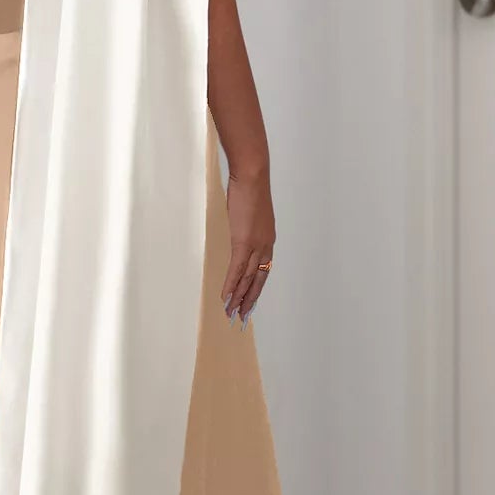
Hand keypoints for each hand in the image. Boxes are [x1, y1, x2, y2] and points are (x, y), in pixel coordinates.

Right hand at [221, 169, 274, 324]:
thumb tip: (239, 233)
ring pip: (247, 279)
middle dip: (249, 300)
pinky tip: (225, 297)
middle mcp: (265, 246)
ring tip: (231, 313)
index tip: (250, 302)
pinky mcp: (243, 242)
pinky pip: (236, 269)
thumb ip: (247, 227)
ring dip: (238, 297)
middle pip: (257, 280)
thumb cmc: (249, 189)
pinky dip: (231, 285)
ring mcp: (255, 245)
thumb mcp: (250, 214)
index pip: (263, 271)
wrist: (251, 176)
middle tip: (242, 317)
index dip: (256, 288)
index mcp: (268, 240)